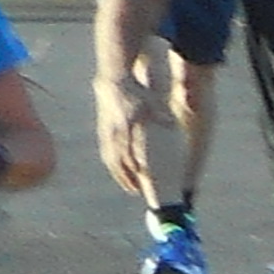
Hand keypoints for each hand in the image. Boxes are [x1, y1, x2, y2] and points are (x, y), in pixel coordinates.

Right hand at [94, 88, 159, 204]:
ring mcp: (107, 132)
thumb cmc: (137, 92)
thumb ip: (160, 115)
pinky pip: (106, 153)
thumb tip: (169, 124)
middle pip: (119, 161)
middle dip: (128, 178)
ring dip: (120, 175)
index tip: (145, 181)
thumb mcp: (152, 102)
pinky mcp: (103, 131)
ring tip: (130, 187)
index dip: (136, 169)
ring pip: (111, 159)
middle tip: (138, 192)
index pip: (131, 153)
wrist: (113, 81)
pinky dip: (113, 165)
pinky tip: (119, 173)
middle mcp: (115, 132)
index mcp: (128, 126)